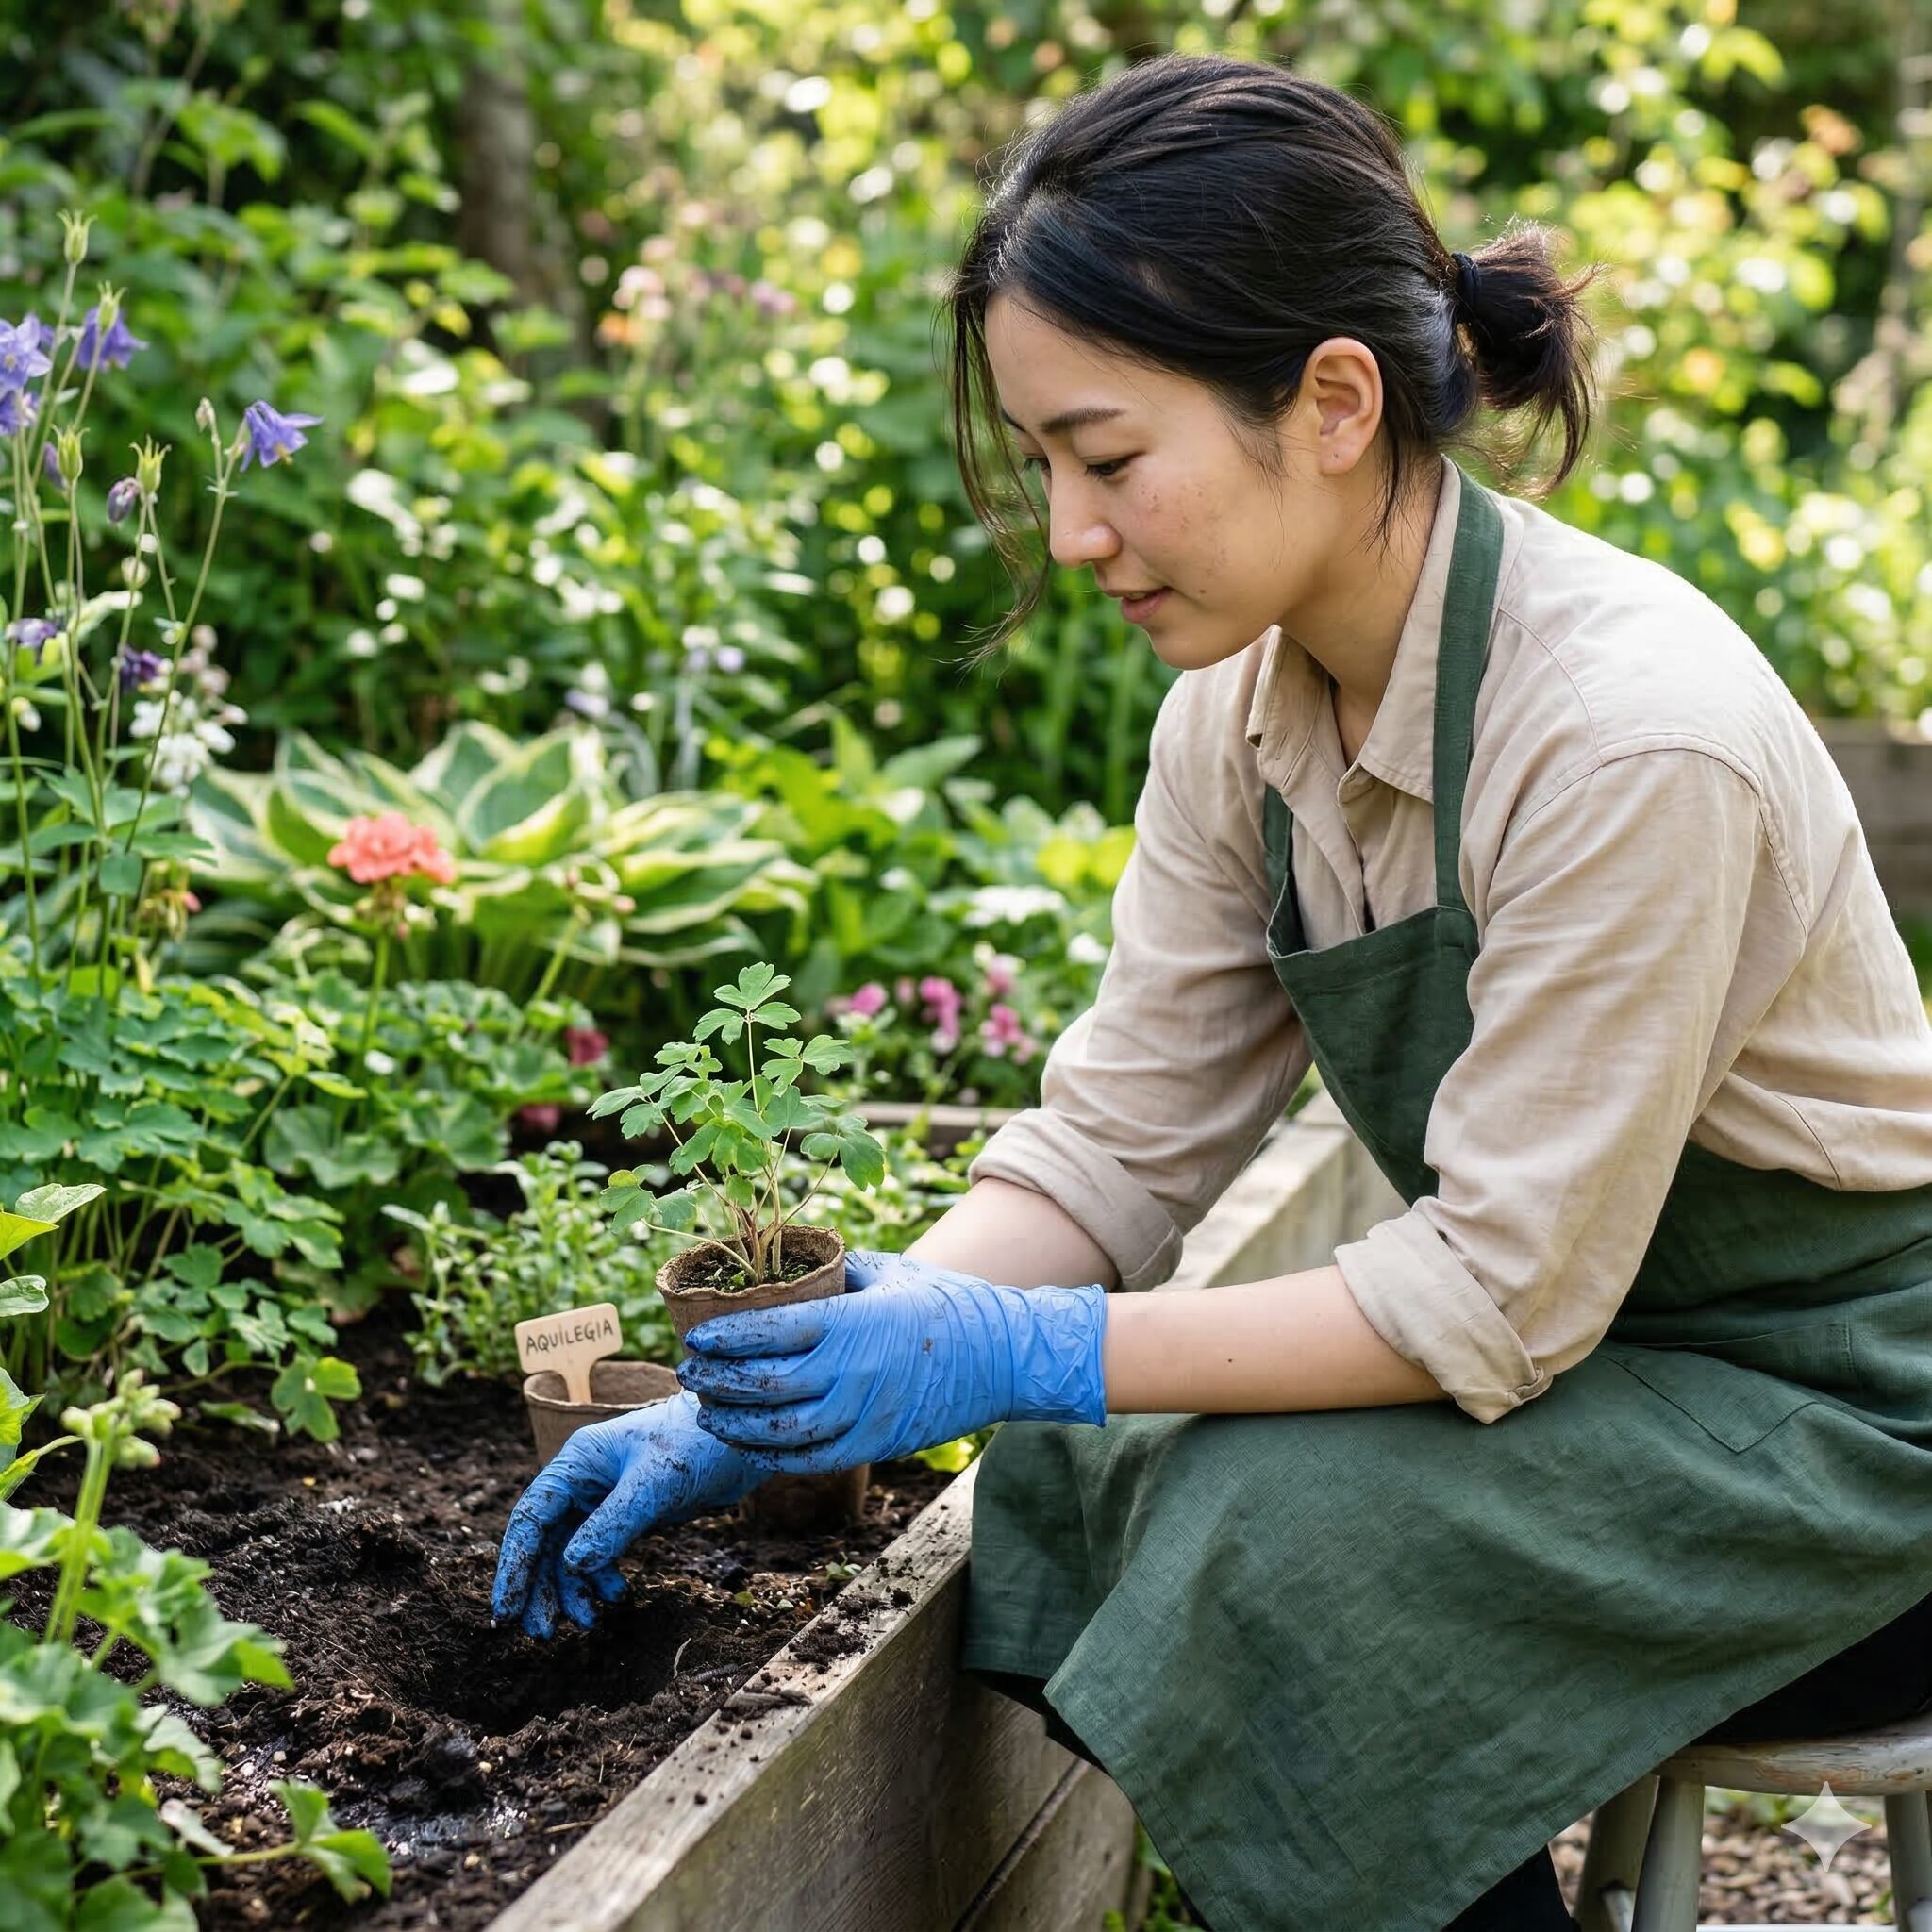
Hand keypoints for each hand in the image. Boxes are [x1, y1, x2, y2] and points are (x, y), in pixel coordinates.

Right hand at [492, 1390, 763, 1639]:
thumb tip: (571, 1565)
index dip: (516, 1564)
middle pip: (543, 1540)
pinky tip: (617, 1596)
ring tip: (586, 1623)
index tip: (507, 1609)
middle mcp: (582, 1479)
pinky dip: (599, 1579)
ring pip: (568, 1552)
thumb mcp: (656, 1484)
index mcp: (577, 1461)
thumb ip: (614, 1523)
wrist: (740, 1439)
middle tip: (542, 1633)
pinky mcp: (623, 1514)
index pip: (532, 1516)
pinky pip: (596, 1553)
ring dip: (571, 1590)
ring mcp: (601, 1497)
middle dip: (540, 1587)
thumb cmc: (697, 1445)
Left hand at [675, 1248, 1106, 1474]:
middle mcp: (852, 1371)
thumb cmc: (945, 1302)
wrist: (1004, 1355)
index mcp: (851, 1321)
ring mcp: (865, 1414)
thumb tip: (789, 1264)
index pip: (769, 1332)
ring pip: (781, 1430)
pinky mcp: (877, 1444)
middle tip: (688, 1372)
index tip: (694, 1336)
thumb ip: (836, 1271)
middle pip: (764, 1385)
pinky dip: (772, 1455)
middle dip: (717, 1381)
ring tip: (708, 1410)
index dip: (724, 1337)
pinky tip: (749, 1442)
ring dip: (735, 1423)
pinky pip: (812, 1459)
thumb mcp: (888, 1272)